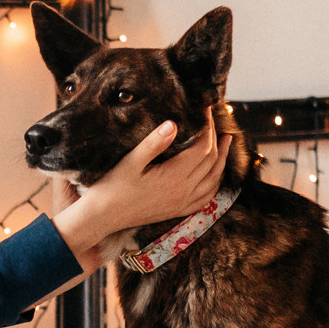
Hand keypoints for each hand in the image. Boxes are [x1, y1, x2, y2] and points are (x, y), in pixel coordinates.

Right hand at [51, 118, 229, 272]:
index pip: (202, 148)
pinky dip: (215, 183)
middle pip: (211, 161)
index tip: (205, 110)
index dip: (207, 127)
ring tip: (226, 143)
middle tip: (215, 122)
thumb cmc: (112, 188)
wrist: (102, 217)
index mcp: (174, 177)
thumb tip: (173, 124)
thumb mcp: (130, 162)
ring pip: (214, 180)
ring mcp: (182, 204)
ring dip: (222, 160)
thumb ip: (153, 143)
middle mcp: (183, 192)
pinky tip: (215, 175)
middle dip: (216, 139)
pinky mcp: (177, 211)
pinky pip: (206, 198)